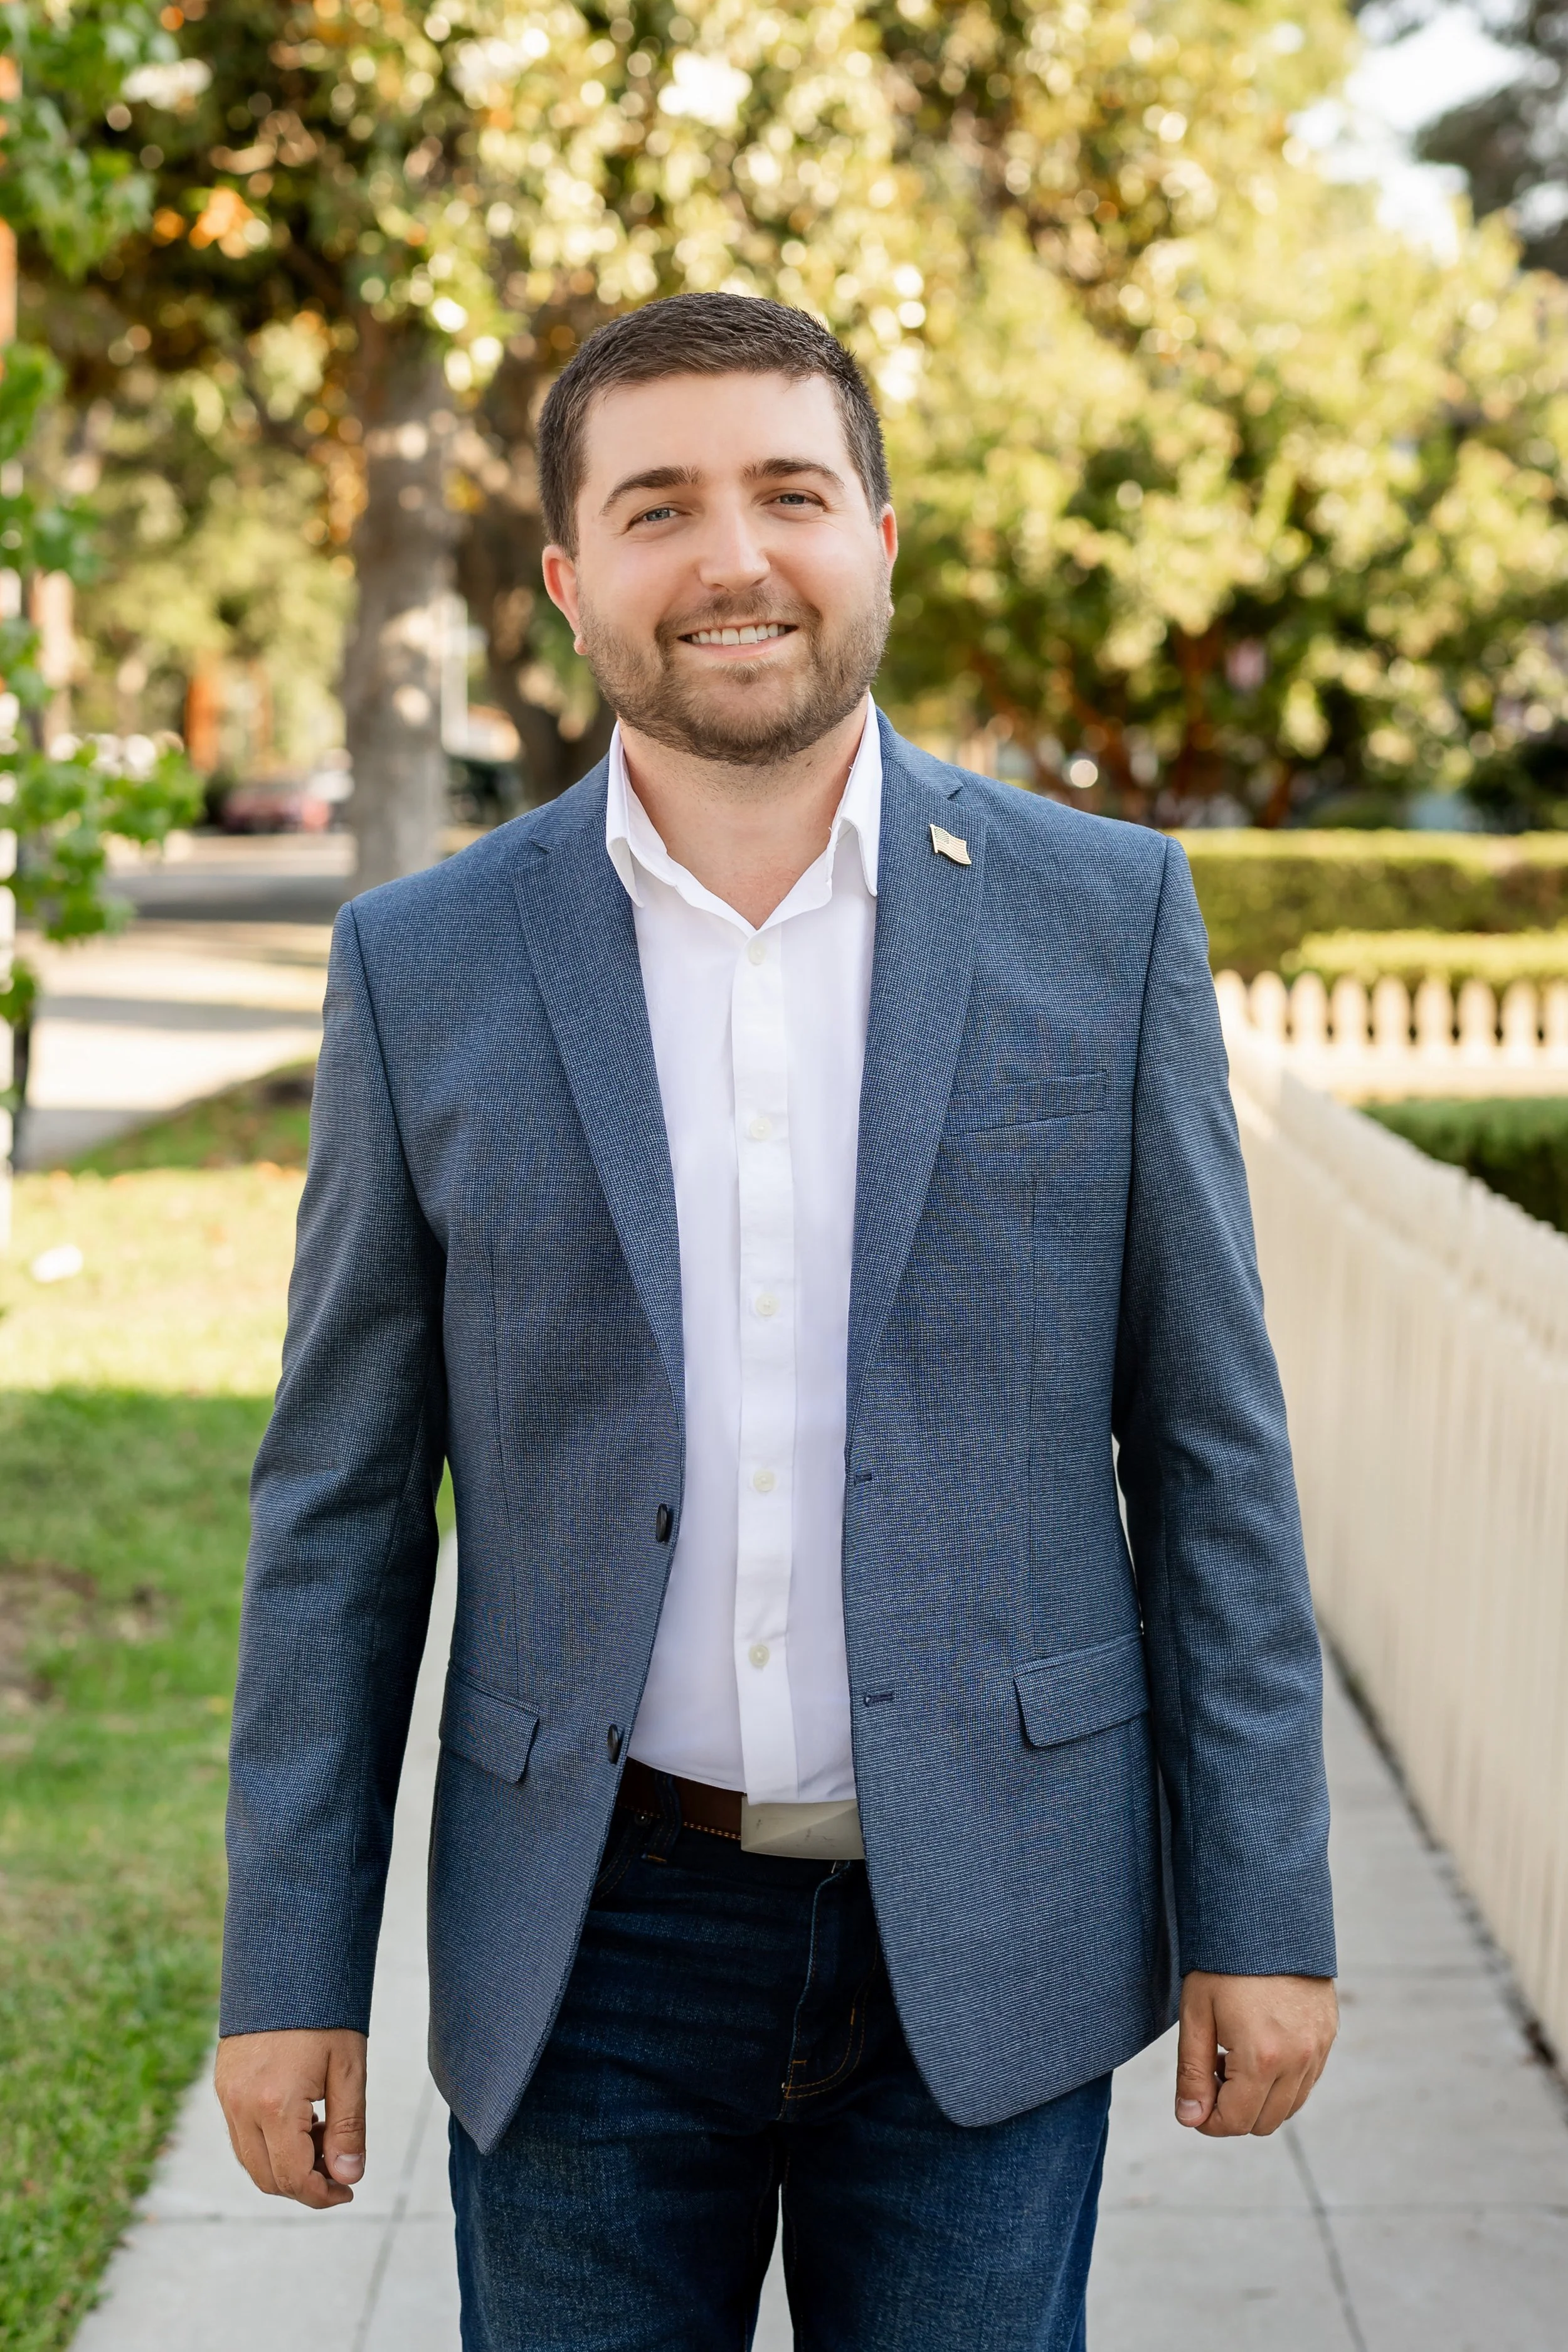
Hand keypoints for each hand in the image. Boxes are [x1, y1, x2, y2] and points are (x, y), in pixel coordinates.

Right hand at [214, 2028, 367, 2206]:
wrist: (286, 1964)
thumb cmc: (325, 2013)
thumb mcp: (348, 2067)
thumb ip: (348, 2127)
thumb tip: (349, 2177)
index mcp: (275, 2105)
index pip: (293, 2178)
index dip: (323, 2195)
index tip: (349, 2189)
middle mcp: (242, 2107)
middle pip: (268, 2178)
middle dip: (305, 2186)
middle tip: (340, 2168)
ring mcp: (227, 2096)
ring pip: (251, 2161)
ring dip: (286, 2167)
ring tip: (325, 2140)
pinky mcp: (224, 2085)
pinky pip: (241, 2136)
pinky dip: (269, 2145)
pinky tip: (302, 2123)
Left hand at [1175, 1971, 1336, 2136]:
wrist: (1266, 1917)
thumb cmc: (1223, 1962)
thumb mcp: (1196, 2014)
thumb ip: (1192, 2072)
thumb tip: (1190, 2120)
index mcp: (1262, 2057)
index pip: (1236, 2121)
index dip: (1209, 2121)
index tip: (1194, 2101)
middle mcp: (1298, 2060)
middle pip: (1264, 2122)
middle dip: (1233, 2110)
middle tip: (1212, 2071)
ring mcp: (1318, 2049)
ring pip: (1289, 2106)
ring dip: (1259, 2098)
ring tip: (1233, 2057)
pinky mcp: (1328, 2036)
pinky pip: (1306, 2082)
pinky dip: (1282, 2081)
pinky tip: (1259, 2047)